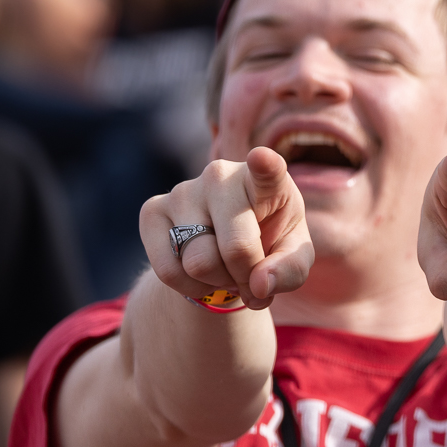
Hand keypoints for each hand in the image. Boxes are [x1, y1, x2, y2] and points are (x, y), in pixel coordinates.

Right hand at [140, 147, 313, 308]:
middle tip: (250, 276)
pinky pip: (167, 271)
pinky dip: (189, 287)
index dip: (265, 165)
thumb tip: (259, 285)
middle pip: (235, 249)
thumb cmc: (270, 245)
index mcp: (267, 182)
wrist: (227, 249)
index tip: (262, 158)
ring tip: (226, 269)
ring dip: (217, 282)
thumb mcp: (294, 260)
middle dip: (245, 277)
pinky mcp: (152, 210)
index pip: (267, 170)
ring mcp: (183, 190)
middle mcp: (221, 176)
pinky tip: (201, 273)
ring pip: (198, 263)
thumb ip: (289, 271)